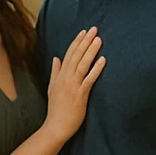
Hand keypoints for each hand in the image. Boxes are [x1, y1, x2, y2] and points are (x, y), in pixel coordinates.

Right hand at [45, 27, 104, 143]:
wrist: (56, 126)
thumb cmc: (56, 108)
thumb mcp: (52, 87)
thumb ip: (55, 72)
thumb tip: (56, 58)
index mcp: (60, 75)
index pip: (68, 54)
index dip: (76, 42)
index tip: (83, 31)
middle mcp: (65, 78)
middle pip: (76, 56)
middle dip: (85, 41)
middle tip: (94, 29)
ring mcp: (73, 86)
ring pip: (82, 64)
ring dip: (91, 51)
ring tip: (98, 39)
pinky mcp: (80, 95)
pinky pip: (89, 79)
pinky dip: (96, 69)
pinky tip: (103, 60)